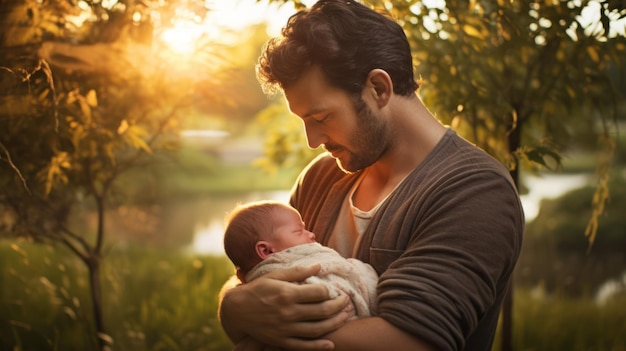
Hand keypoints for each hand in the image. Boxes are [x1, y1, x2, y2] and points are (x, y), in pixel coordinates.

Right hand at [220, 264, 350, 349]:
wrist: (236, 310)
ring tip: (345, 317)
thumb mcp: (274, 275)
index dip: (330, 290)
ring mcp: (285, 329)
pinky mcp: (281, 341)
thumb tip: (319, 265)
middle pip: (322, 311)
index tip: (334, 289)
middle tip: (347, 301)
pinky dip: (318, 346)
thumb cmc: (257, 289)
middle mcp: (288, 312)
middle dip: (339, 306)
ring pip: (317, 329)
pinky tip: (330, 344)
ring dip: (334, 323)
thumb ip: (297, 271)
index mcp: (287, 293)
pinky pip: (303, 346)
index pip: (318, 292)